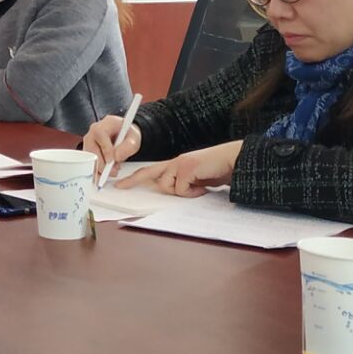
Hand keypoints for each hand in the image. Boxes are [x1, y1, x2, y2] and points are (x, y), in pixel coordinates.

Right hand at [81, 115, 141, 172]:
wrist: (125, 135)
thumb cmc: (128, 135)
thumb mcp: (134, 139)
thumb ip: (128, 146)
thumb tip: (116, 157)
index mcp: (106, 123)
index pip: (100, 134)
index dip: (105, 149)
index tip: (111, 161)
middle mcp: (94, 130)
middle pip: (91, 147)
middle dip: (102, 162)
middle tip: (112, 171)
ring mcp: (89, 139)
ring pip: (88, 156)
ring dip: (99, 166)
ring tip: (112, 170)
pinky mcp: (88, 149)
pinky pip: (88, 160)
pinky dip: (97, 168)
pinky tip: (106, 170)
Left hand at [121, 141, 243, 196]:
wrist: (232, 160)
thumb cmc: (217, 171)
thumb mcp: (196, 180)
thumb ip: (183, 184)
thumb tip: (175, 192)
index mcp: (176, 164)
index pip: (152, 171)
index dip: (136, 178)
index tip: (122, 184)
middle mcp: (175, 162)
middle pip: (149, 173)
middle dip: (133, 180)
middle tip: (120, 187)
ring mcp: (180, 164)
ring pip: (166, 186)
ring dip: (183, 192)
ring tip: (199, 187)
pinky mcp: (187, 168)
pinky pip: (180, 189)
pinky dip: (192, 193)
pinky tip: (203, 187)